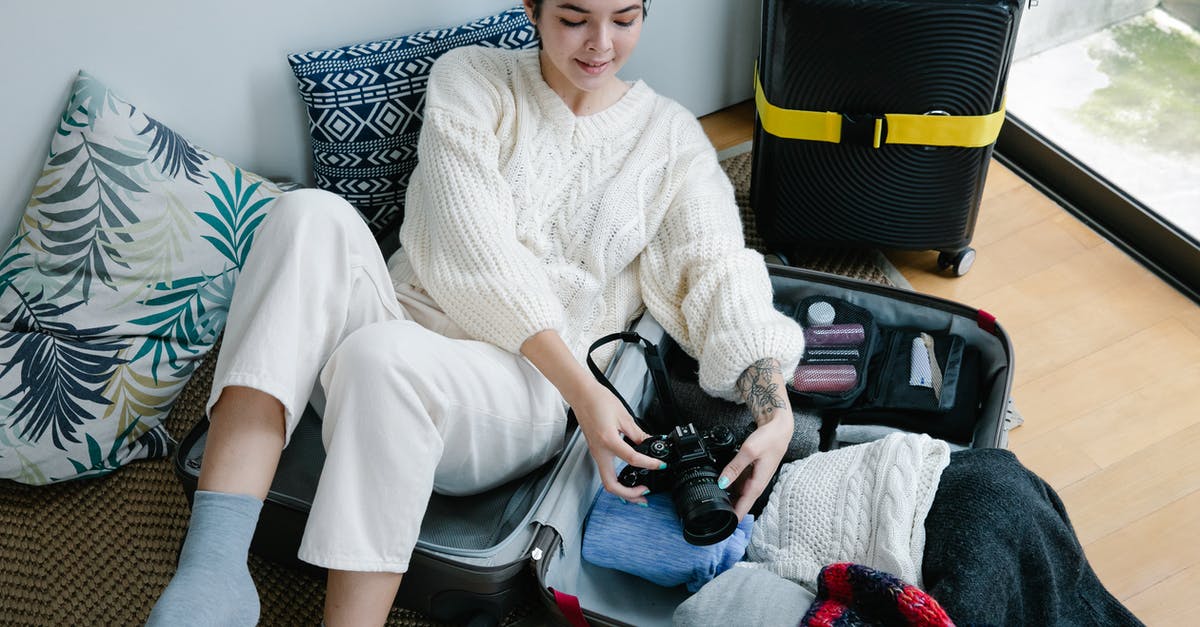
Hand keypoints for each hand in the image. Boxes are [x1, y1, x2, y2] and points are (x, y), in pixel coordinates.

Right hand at [571, 381, 664, 503]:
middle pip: (611, 485)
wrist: (581, 394)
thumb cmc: (598, 400)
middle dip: (629, 494)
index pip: (632, 459)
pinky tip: (629, 476)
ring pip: (608, 481)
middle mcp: (600, 451)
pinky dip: (619, 479)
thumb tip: (649, 444)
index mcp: (608, 441)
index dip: (649, 464)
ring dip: (623, 490)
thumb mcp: (624, 416)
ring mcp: (597, 453)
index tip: (660, 465)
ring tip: (639, 490)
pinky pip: (607, 471)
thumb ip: (638, 434)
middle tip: (645, 495)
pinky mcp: (597, 451)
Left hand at [718, 410, 792, 519]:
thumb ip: (734, 467)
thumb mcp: (749, 451)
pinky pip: (738, 483)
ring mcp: (753, 479)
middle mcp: (755, 485)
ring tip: (710, 498)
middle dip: (725, 510)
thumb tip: (722, 483)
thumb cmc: (770, 440)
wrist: (779, 429)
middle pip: (738, 503)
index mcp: (757, 485)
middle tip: (708, 513)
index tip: (721, 527)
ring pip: (737, 494)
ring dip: (726, 497)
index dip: (732, 519)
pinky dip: (728, 485)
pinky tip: (719, 483)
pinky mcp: (751, 472)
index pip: (743, 508)